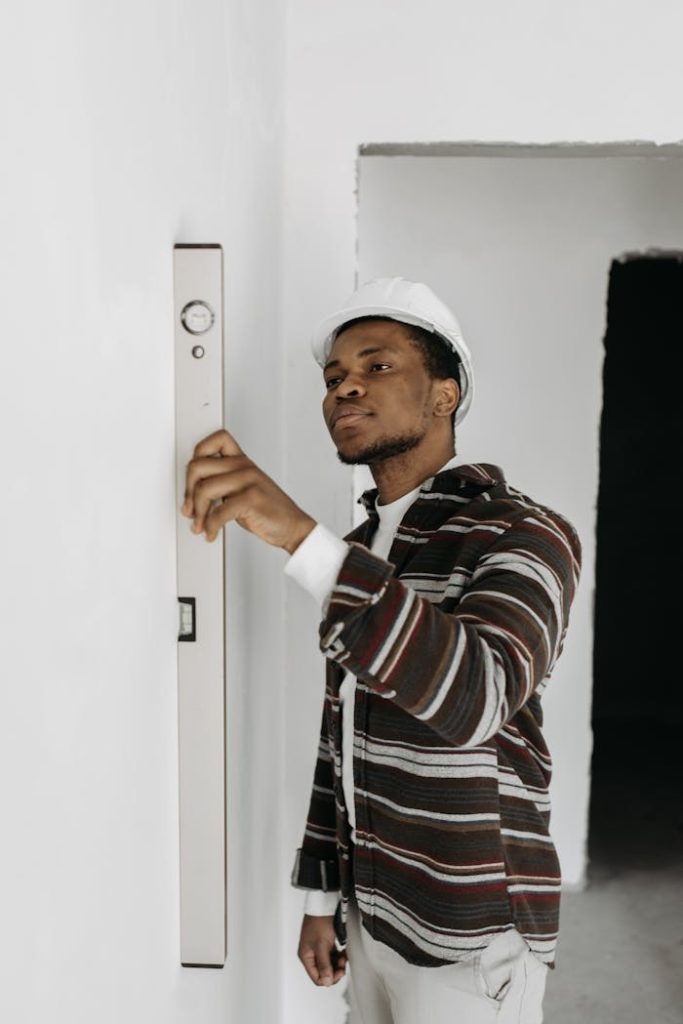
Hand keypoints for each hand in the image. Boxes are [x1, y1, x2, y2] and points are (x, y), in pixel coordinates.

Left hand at [181, 428, 315, 552]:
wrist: (292, 526)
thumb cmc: (267, 509)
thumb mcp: (244, 487)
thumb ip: (223, 481)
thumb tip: (191, 492)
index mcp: (242, 460)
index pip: (215, 440)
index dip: (196, 455)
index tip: (193, 480)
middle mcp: (244, 467)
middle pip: (198, 467)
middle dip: (188, 491)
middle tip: (190, 509)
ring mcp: (249, 481)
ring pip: (204, 489)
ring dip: (198, 513)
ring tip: (200, 524)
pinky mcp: (252, 499)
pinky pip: (218, 512)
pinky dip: (211, 526)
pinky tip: (212, 532)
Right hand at [298, 913, 347, 986]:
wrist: (324, 906)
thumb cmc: (319, 922)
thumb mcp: (322, 945)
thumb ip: (324, 964)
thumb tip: (326, 982)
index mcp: (306, 957)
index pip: (316, 978)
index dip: (328, 978)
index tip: (339, 972)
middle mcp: (311, 955)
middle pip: (324, 973)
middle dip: (335, 970)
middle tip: (343, 965)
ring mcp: (318, 950)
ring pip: (329, 965)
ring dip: (338, 964)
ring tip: (343, 957)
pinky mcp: (325, 944)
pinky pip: (332, 957)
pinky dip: (338, 957)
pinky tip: (343, 952)